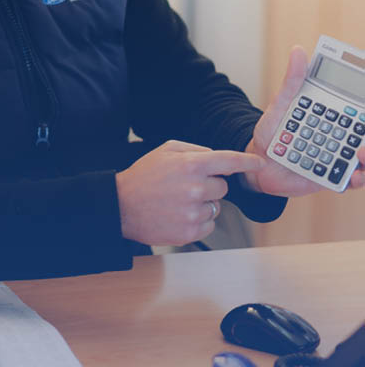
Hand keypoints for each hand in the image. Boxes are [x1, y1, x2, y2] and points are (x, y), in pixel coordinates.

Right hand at [115, 140, 263, 245]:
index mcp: (191, 165)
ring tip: (178, 201)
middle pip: (223, 187)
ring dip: (203, 204)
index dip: (247, 161)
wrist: (122, 205)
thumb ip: (194, 150)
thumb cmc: (144, 176)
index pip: (228, 161)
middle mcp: (195, 188)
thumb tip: (216, 158)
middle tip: (186, 186)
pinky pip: (209, 224)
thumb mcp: (165, 150)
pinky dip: (198, 220)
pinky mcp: (190, 232)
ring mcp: (193, 212)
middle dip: (210, 185)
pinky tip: (178, 214)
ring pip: (216, 207)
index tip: (260, 163)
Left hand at [243, 46, 364, 194]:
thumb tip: (298, 50)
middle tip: (363, 140)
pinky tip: (353, 176)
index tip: (364, 103)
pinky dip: (356, 178)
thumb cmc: (271, 132)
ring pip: (364, 157)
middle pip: (364, 133)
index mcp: (331, 114)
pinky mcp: (333, 176)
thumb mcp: (280, 104)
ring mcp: (338, 155)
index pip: (358, 108)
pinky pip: (351, 179)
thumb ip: (292, 81)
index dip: (362, 107)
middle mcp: (340, 134)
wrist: (258, 165)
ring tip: (360, 154)